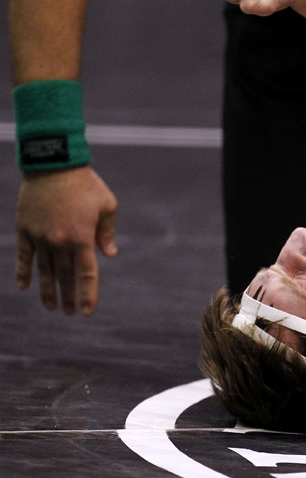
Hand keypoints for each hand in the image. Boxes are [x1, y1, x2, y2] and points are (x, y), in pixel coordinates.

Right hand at [15, 166, 117, 315]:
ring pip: (44, 271)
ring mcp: (39, 237)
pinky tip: (24, 287)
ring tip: (51, 307)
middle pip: (65, 276)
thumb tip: (109, 254)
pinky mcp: (25, 230)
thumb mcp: (107, 205)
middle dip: (69, 297)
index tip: (88, 311)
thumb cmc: (85, 184)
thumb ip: (107, 232)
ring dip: (47, 291)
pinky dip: (24, 272)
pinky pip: (24, 256)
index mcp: (82, 238)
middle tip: (70, 313)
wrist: (53, 165)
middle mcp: (59, 242)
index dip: (88, 294)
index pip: (87, 273)